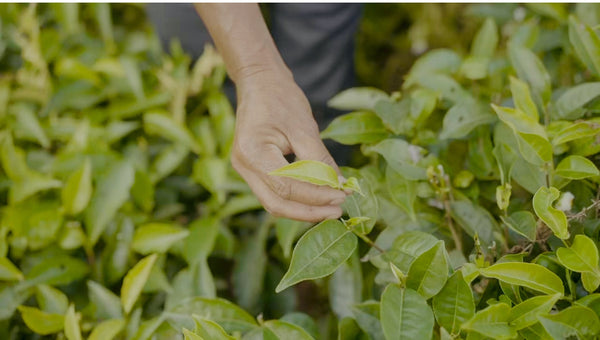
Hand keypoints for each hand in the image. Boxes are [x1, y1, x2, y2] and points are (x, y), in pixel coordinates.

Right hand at [231, 69, 347, 221]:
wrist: (259, 82)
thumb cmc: (280, 98)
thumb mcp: (304, 127)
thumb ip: (320, 159)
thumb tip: (340, 185)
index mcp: (252, 153)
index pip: (287, 187)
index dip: (317, 195)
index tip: (342, 195)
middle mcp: (243, 166)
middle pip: (277, 203)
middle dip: (309, 211)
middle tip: (338, 210)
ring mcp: (244, 170)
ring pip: (274, 203)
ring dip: (303, 209)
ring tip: (331, 207)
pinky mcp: (252, 171)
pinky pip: (274, 193)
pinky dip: (296, 199)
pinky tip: (317, 197)